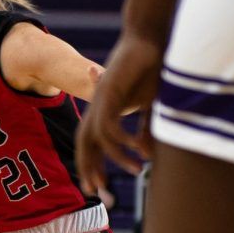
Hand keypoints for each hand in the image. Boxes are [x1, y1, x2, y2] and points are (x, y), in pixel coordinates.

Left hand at [76, 34, 163, 193]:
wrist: (147, 39)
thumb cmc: (149, 71)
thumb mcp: (148, 105)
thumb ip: (144, 128)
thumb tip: (145, 151)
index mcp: (103, 112)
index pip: (90, 145)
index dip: (91, 166)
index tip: (98, 189)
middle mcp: (96, 108)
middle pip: (84, 145)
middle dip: (88, 170)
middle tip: (98, 193)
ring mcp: (100, 101)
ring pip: (97, 139)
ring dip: (115, 158)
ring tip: (136, 171)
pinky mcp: (110, 94)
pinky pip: (111, 125)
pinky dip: (123, 140)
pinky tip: (138, 149)